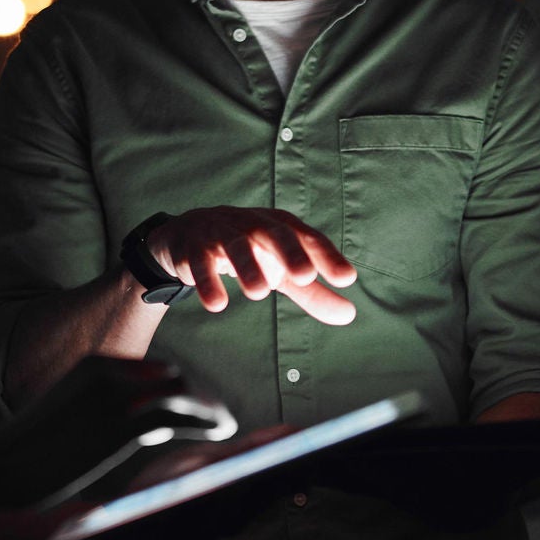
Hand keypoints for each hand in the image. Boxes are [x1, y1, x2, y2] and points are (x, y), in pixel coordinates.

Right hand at [0, 356, 236, 509]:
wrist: (0, 465)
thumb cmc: (33, 453)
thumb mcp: (76, 420)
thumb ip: (113, 415)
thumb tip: (154, 424)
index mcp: (96, 366)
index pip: (156, 369)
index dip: (185, 388)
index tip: (202, 408)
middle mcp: (109, 371)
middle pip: (173, 375)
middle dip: (202, 397)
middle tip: (222, 419)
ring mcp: (116, 395)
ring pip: (182, 391)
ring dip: (211, 409)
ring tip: (228, 427)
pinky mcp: (121, 422)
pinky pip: (178, 414)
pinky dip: (206, 420)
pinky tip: (222, 431)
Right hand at [149, 206, 358, 323]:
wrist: (190, 235)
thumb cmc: (249, 252)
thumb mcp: (281, 271)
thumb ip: (313, 292)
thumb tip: (350, 315)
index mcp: (279, 226)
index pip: (307, 237)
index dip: (326, 255)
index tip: (346, 279)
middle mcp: (253, 224)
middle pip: (273, 232)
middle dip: (290, 252)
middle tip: (306, 277)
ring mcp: (222, 232)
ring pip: (236, 243)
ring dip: (248, 266)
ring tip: (258, 294)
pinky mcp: (194, 247)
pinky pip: (200, 261)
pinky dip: (207, 280)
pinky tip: (216, 304)